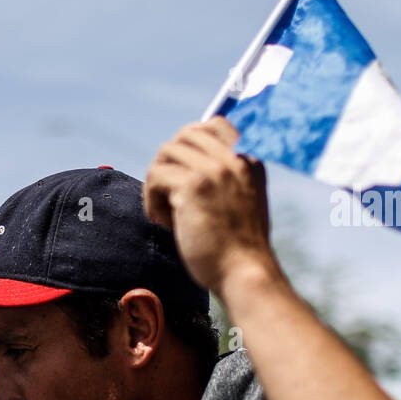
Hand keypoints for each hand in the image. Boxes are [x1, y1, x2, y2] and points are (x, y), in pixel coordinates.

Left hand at [142, 116, 278, 295]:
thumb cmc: (238, 250)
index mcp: (249, 161)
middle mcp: (234, 159)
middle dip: (169, 162)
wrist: (245, 274)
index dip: (188, 144)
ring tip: (166, 212)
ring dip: (158, 181)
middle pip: (185, 135)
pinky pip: (156, 175)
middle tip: (167, 195)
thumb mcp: (241, 203)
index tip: (180, 174)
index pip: (215, 125)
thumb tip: (181, 170)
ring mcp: (214, 170)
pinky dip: (151, 198)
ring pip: (166, 152)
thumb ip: (223, 181)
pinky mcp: (193, 187)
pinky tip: (163, 221)